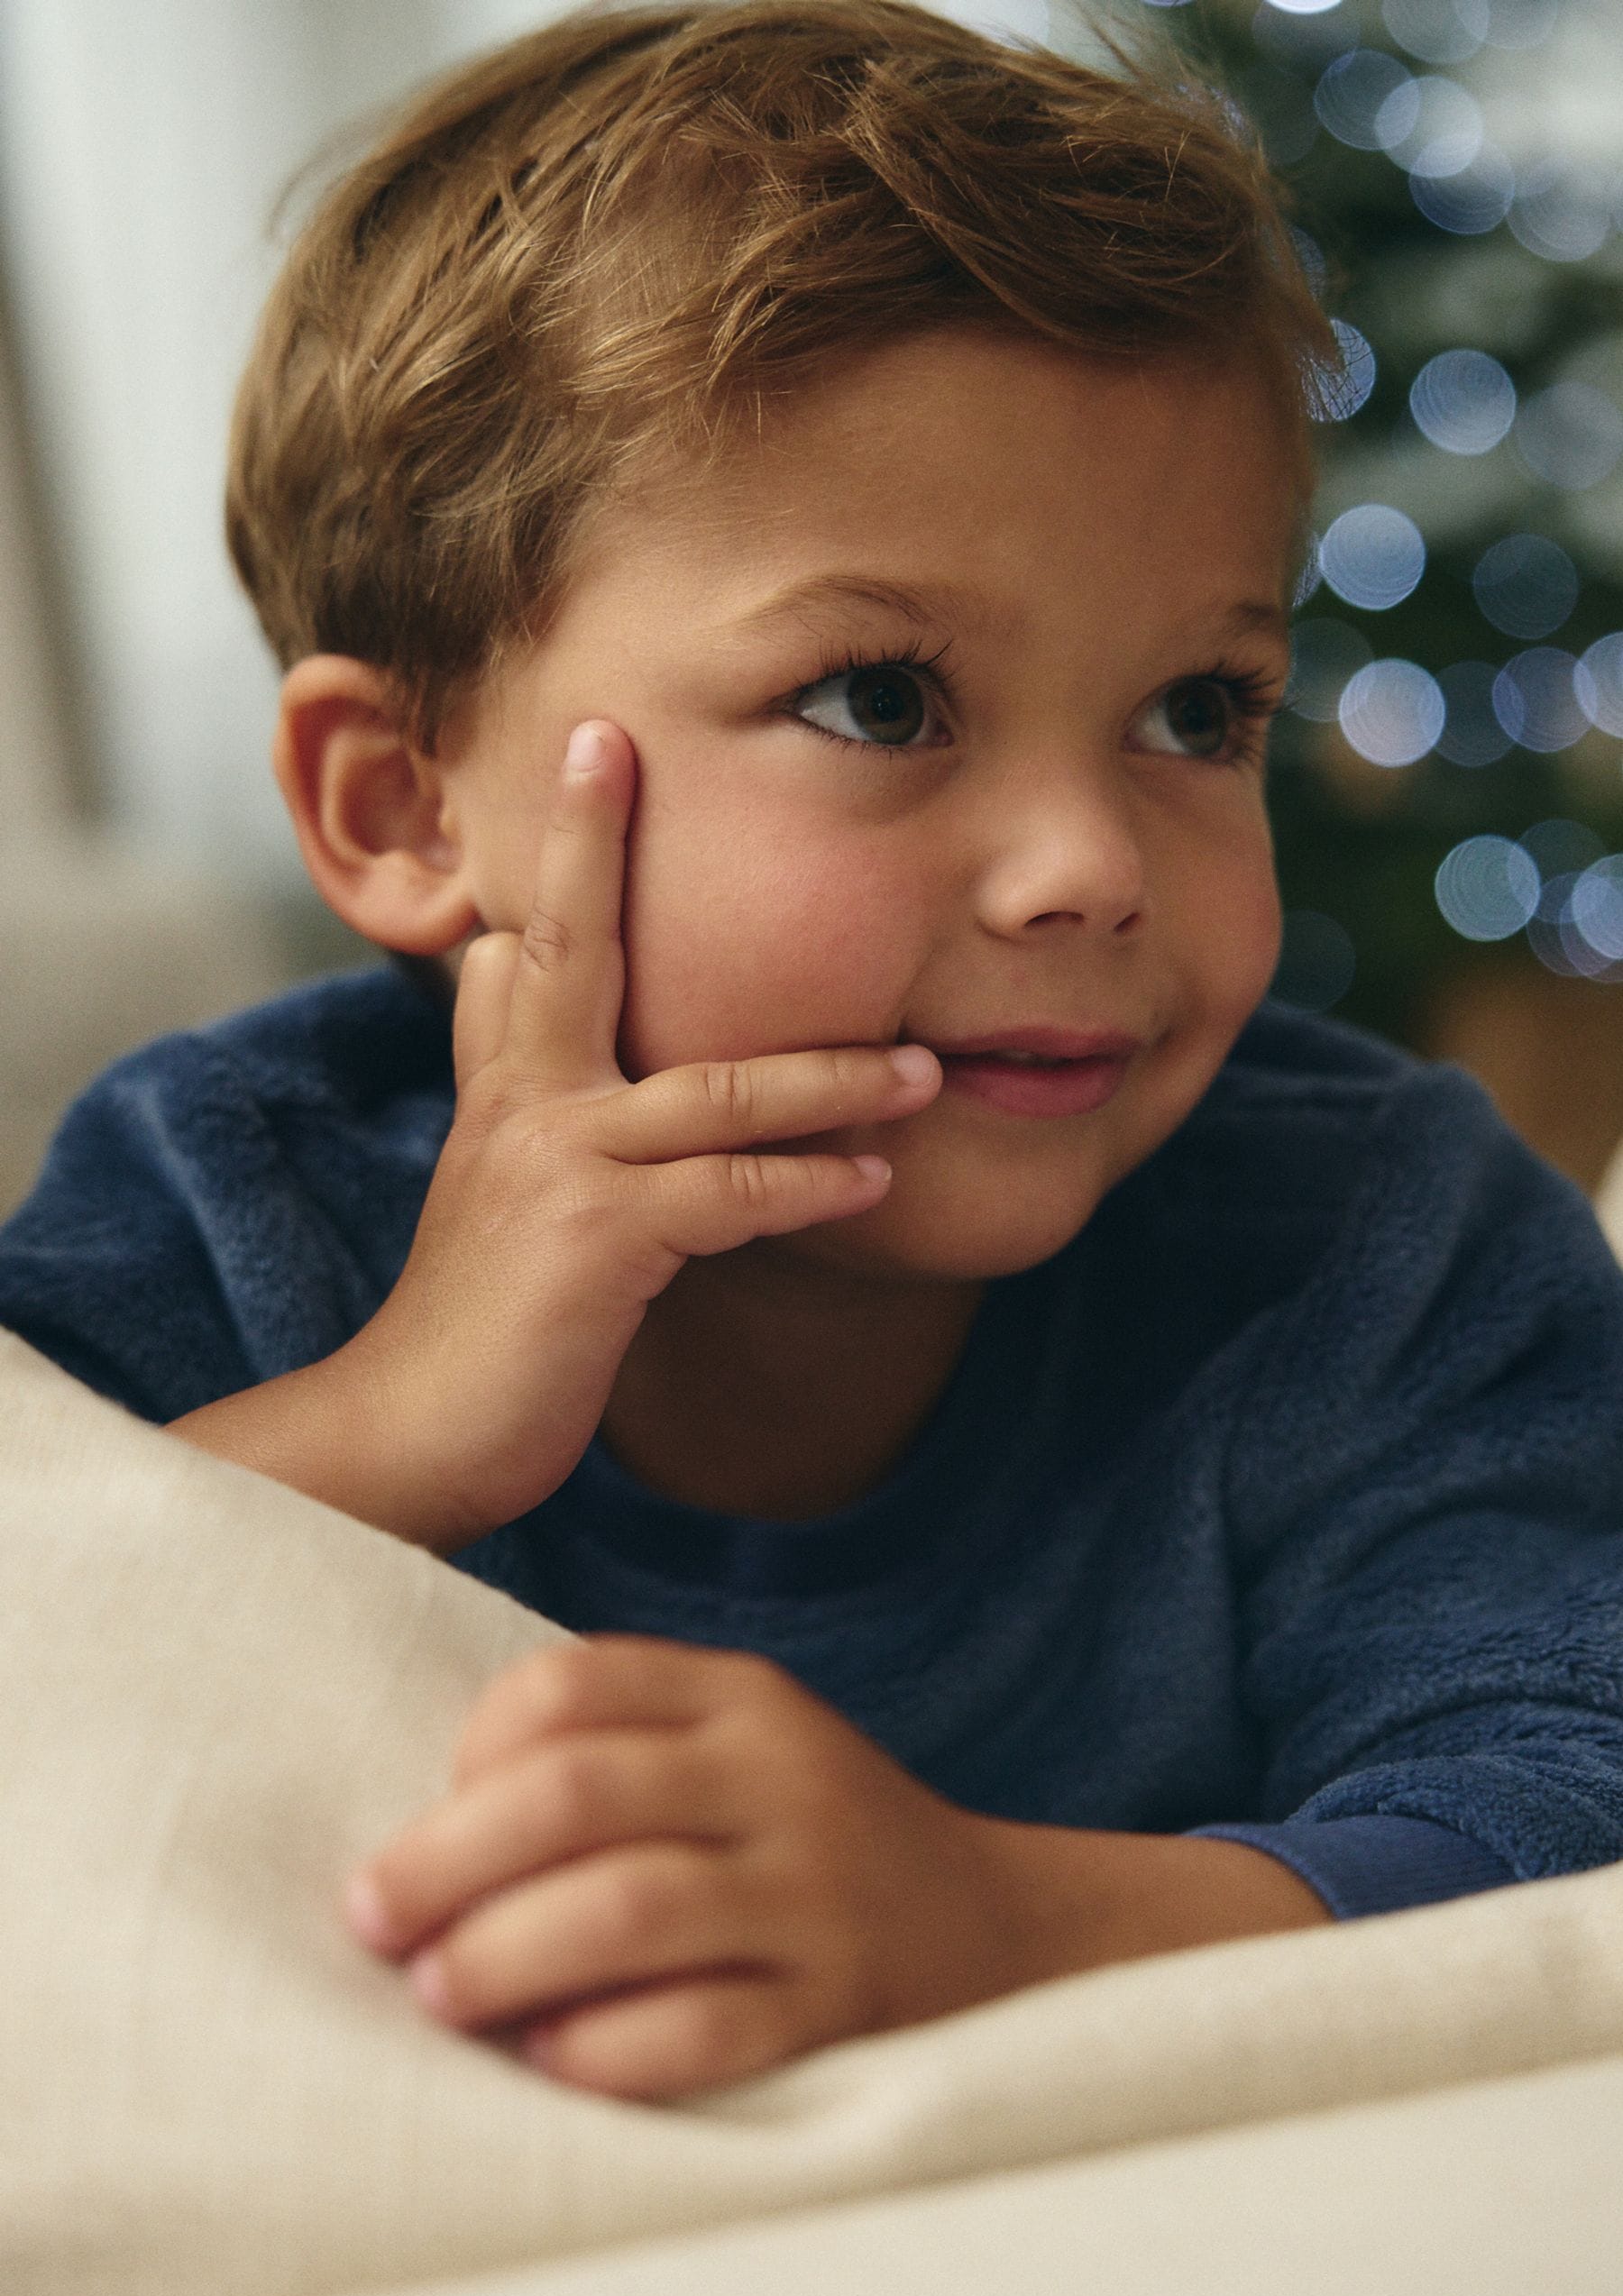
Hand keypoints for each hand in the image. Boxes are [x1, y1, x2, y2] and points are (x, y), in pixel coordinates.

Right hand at [229, 720, 939, 1548]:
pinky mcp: (596, 1242)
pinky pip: (729, 1197)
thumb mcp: (494, 1179)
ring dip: (828, 1074)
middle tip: (624, 743)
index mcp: (505, 1087)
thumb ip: (507, 1073)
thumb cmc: (480, 1317)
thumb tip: (491, 968)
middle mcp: (523, 1104)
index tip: (597, 750)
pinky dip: (810, 1185)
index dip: (560, 847)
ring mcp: (558, 1166)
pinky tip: (872, 1182)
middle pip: (571, 946)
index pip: (530, 945)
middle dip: (597, 842)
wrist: (410, 1431)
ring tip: (920, 1068)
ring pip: (712, 1091)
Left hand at [344, 1634, 1056, 2100]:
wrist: (1003, 1931)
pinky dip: (607, 2047)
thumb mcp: (736, 1751)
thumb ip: (612, 1753)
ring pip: (630, 1907)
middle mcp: (781, 1773)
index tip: (420, 1826)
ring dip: (505, 1955)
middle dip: (445, 1862)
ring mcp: (819, 1890)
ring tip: (436, 1996)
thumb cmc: (809, 1845)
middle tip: (373, 1922)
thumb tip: (420, 1833)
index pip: (569, 1687)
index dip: (466, 1753)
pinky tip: (549, 2062)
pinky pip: (705, 2027)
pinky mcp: (842, 2004)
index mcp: (739, 1697)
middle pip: (577, 1794)